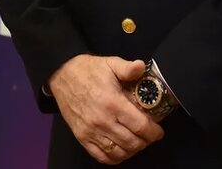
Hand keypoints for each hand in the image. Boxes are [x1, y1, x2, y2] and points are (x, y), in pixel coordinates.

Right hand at [49, 55, 163, 164]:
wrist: (62, 75)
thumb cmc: (89, 70)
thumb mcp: (110, 63)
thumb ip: (128, 68)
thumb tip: (142, 66)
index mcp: (112, 103)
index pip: (140, 126)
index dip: (153, 132)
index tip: (158, 131)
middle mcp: (102, 121)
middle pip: (132, 142)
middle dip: (146, 141)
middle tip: (150, 135)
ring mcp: (91, 131)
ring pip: (119, 152)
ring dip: (132, 150)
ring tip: (137, 142)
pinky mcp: (82, 137)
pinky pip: (101, 156)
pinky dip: (115, 157)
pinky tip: (121, 150)